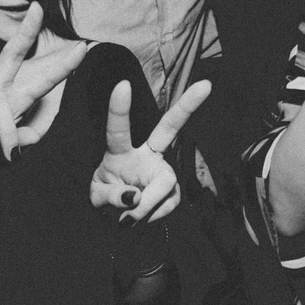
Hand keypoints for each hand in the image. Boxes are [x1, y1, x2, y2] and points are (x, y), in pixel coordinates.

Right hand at [0, 3, 84, 167]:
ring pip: (0, 106)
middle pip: (12, 54)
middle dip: (26, 31)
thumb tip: (35, 137)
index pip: (40, 76)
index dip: (61, 64)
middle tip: (38, 8)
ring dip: (7, 136)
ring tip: (7, 157)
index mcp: (13, 95)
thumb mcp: (9, 150)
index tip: (82, 46)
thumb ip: (23, 141)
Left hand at [91, 80, 210, 222]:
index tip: (122, 84)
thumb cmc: (106, 197)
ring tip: (125, 220)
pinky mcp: (173, 192)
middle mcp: (146, 155)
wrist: (117, 220)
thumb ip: (112, 196)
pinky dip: (148, 219)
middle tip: (207, 85)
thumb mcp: (97, 197)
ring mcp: (163, 172)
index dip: (119, 108)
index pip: (119, 129)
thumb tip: (136, 199)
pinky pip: (165, 207)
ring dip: (143, 208)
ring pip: (163, 184)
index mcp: (121, 151)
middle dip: (187, 106)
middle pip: (168, 128)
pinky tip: (140, 218)